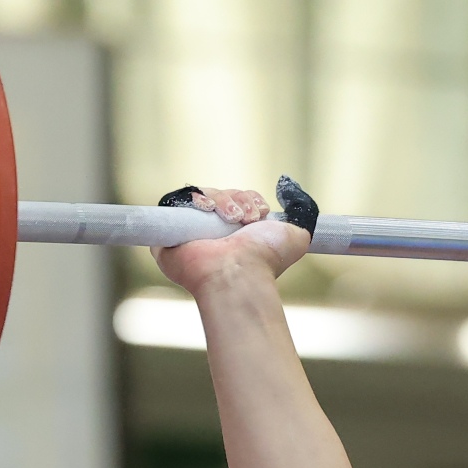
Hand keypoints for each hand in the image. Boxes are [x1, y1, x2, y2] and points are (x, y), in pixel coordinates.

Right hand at [153, 187, 311, 296]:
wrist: (239, 273)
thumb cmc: (265, 259)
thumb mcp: (296, 235)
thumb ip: (300, 215)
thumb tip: (293, 194)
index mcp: (237, 235)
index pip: (238, 201)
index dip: (247, 198)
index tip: (260, 211)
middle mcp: (213, 234)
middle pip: (220, 195)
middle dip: (236, 199)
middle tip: (246, 218)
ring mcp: (189, 235)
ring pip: (201, 195)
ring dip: (221, 200)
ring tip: (232, 219)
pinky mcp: (167, 235)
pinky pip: (174, 202)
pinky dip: (192, 200)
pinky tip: (208, 210)